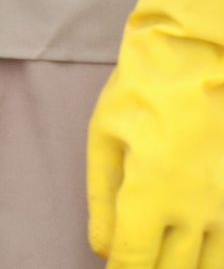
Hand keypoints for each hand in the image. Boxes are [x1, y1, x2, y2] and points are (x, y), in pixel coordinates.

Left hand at [87, 0, 223, 267]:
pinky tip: (191, 250)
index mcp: (149, 194)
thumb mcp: (104, 138)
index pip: (134, 262)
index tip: (113, 268)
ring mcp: (221, 210)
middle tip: (132, 257)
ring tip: (159, 255)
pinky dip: (209, 259)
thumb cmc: (140, 95)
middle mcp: (191, 212)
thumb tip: (101, 249)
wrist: (195, 64)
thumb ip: (102, 198)